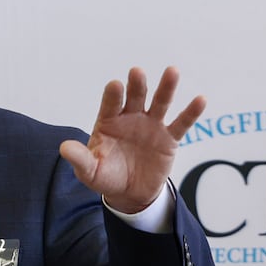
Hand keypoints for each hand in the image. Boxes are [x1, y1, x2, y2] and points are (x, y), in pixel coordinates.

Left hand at [58, 66, 205, 213]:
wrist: (129, 193)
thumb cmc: (105, 176)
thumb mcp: (90, 171)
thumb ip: (80, 158)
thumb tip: (64, 148)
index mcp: (109, 121)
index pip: (110, 104)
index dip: (113, 95)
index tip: (116, 85)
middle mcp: (130, 117)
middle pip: (135, 97)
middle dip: (137, 85)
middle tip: (137, 72)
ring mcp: (151, 125)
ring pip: (160, 103)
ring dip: (166, 88)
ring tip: (172, 71)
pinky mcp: (168, 139)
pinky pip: (181, 124)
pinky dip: (191, 112)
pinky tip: (200, 100)